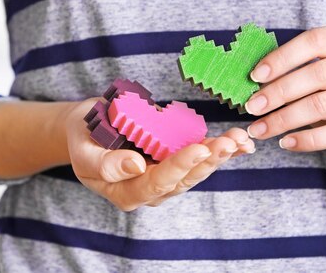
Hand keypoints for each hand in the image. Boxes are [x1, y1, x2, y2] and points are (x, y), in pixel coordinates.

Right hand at [65, 98, 254, 210]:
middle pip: (184, 179)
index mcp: (126, 193)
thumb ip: (105, 164)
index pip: (157, 182)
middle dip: (209, 159)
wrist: (86, 132)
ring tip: (239, 139)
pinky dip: (221, 150)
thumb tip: (135, 166)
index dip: (180, 166)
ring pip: (197, 170)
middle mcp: (150, 190)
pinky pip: (200, 158)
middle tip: (229, 142)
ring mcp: (165, 177)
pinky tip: (242, 143)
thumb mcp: (83, 151)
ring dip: (220, 155)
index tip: (199, 149)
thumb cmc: (82, 139)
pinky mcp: (175, 162)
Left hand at [244, 27, 325, 163]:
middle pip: (318, 74)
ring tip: (259, 129)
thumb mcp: (322, 73)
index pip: (315, 41)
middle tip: (252, 107)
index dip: (282, 57)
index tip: (255, 75)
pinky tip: (285, 142)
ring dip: (284, 119)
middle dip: (278, 92)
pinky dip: (305, 140)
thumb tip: (252, 80)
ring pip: (322, 105)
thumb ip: (294, 70)